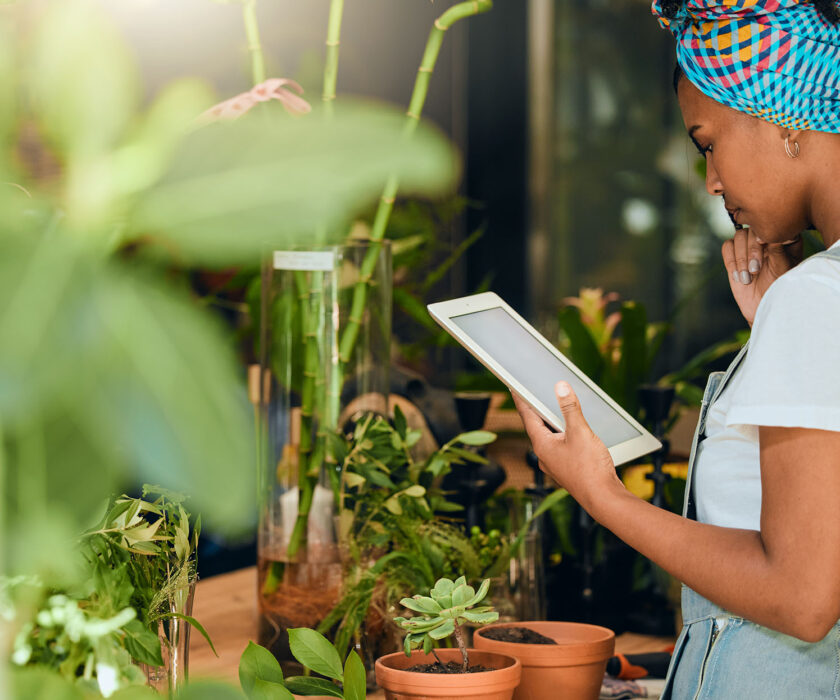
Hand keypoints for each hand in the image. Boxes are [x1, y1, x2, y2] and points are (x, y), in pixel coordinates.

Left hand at [512, 382, 619, 504]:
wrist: (604, 498)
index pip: (527, 417)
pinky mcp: (568, 469)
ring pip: (551, 438)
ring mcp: (556, 464)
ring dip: (554, 424)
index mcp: (542, 445)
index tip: (514, 388)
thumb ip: (570, 408)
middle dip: (538, 410)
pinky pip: (562, 447)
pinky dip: (565, 435)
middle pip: (538, 427)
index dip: (521, 400)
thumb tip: (560, 388)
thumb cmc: (590, 469)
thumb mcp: (580, 432)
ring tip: (557, 410)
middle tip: (535, 394)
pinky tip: (576, 433)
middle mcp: (545, 456)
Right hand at [722, 228, 802, 325]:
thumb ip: (777, 250)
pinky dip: (731, 261)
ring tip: (748, 277)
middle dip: (751, 251)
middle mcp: (765, 238)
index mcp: (783, 238)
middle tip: (755, 270)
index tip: (764, 246)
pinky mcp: (734, 255)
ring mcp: (748, 246)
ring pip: (737, 237)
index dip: (764, 234)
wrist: (762, 305)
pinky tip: (739, 276)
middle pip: (751, 230)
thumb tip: (765, 235)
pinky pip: (726, 247)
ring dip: (740, 258)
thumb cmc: (778, 287)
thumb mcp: (782, 269)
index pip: (770, 225)